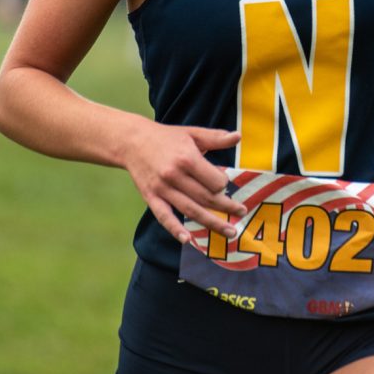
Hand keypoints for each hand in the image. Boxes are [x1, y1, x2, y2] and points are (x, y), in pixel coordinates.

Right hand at [121, 124, 247, 243]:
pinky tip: (188, 240)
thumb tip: (239, 136)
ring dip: (212, 223)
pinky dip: (175, 229)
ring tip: (231, 232)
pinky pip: (164, 217)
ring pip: (191, 210)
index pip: (215, 181)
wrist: (132, 141)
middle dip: (227, 207)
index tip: (224, 183)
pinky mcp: (151, 198)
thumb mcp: (192, 133)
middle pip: (206, 198)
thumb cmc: (166, 137)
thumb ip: (216, 137)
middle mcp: (175, 175)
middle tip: (242, 213)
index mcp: (187, 158)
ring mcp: (162, 189)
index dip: (224, 184)